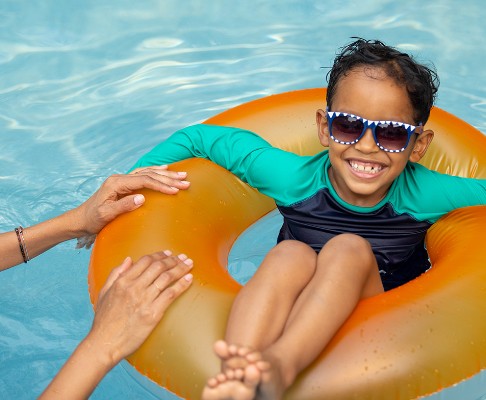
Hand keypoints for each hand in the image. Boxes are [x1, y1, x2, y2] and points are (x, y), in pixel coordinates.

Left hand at [73, 165, 189, 237]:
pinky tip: (165, 170)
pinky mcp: (124, 184)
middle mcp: (120, 178)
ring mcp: (122, 180)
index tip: (175, 190)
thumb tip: (142, 198)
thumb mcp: (106, 215)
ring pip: (148, 172)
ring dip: (166, 174)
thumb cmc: (93, 219)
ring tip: (182, 175)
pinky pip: (143, 174)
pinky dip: (156, 172)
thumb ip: (123, 206)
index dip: (161, 185)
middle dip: (169, 178)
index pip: (144, 181)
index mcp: (116, 183)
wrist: (81, 219)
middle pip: (149, 174)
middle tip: (186, 181)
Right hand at [88, 251, 192, 365]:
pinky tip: (189, 279)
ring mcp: (144, 300)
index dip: (160, 255)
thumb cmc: (104, 320)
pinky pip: (171, 294)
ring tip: (189, 264)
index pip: (145, 261)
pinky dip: (182, 284)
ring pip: (167, 278)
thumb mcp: (104, 292)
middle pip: (159, 266)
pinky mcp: (153, 314)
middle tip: (183, 257)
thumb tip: (129, 259)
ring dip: (181, 268)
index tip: (169, 253)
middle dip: (174, 260)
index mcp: (123, 282)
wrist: (105, 344)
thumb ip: (115, 274)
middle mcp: (134, 288)